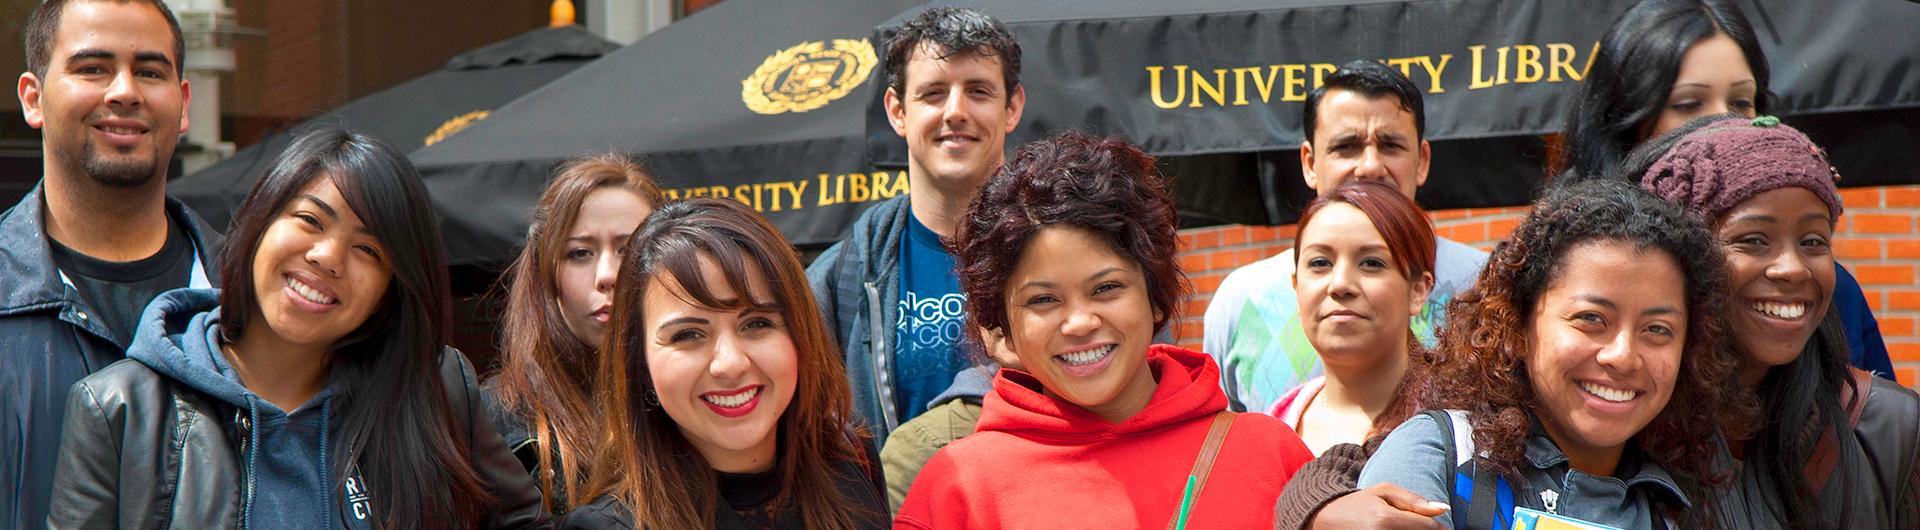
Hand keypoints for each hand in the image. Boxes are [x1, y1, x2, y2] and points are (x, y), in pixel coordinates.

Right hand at [1307, 484, 1447, 529]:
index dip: (1439, 528)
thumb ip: (1414, 500)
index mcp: (1386, 520)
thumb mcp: (1384, 492)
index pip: (1429, 528)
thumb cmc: (1359, 503)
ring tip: (1399, 527)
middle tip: (1414, 525)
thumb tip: (1443, 509)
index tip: (1438, 527)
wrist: (1325, 519)